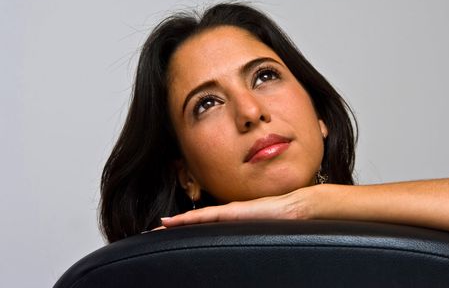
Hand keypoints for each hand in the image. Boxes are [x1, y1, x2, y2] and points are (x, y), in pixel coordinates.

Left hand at [161, 187, 312, 226]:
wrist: (295, 208)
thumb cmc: (280, 222)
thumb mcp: (257, 232)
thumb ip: (245, 235)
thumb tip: (240, 246)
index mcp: (230, 220)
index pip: (201, 224)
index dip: (182, 228)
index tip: (164, 233)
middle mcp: (225, 214)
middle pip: (193, 221)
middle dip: (171, 227)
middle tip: (149, 233)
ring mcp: (228, 211)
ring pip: (194, 218)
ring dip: (175, 223)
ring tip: (155, 227)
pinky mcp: (232, 211)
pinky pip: (205, 215)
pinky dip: (188, 218)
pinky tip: (174, 221)